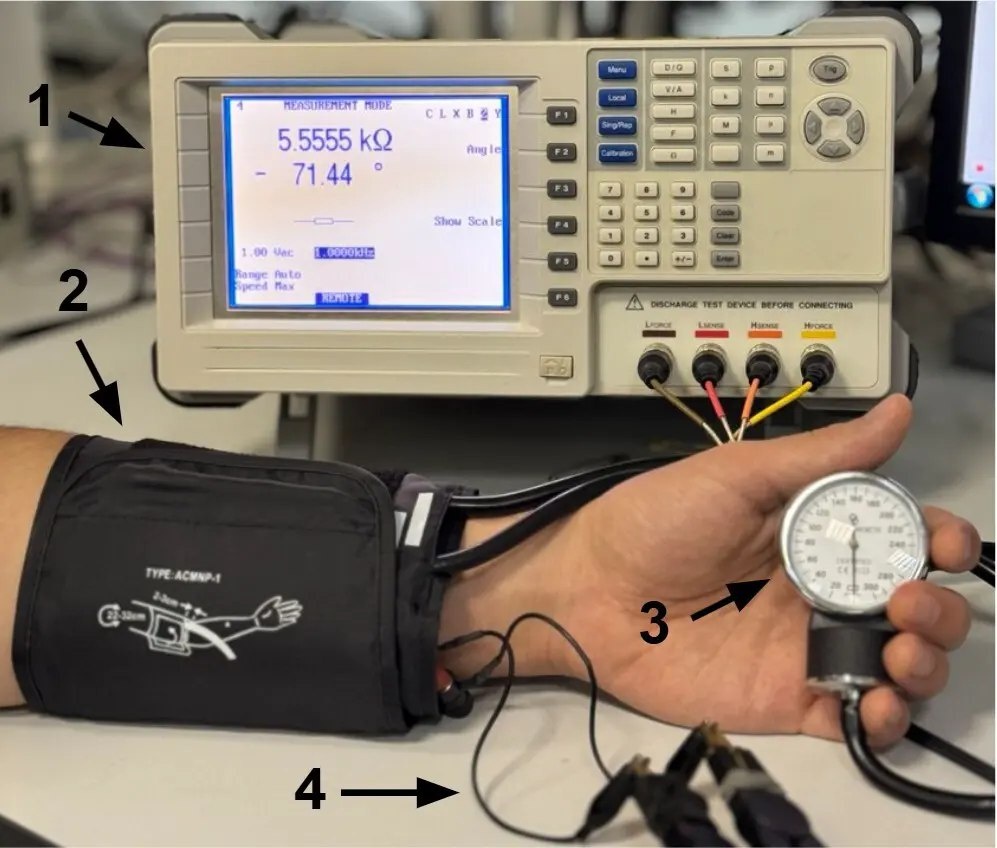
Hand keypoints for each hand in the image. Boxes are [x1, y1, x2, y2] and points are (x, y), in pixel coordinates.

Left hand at [253, 596, 302, 630]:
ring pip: (287, 617)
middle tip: (300, 607)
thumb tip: (280, 597)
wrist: (257, 621)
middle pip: (288, 611)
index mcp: (276, 608)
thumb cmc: (261, 612)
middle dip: (294, 609)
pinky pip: (285, 623)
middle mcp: (278, 614)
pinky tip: (294, 620)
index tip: (296, 602)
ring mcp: (278, 619)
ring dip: (293, 615)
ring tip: (299, 614)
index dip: (291, 603)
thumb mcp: (267, 605)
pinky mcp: (277, 625)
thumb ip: (273, 601)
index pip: (285, 605)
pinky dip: (289, 622)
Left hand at [440, 395, 980, 746]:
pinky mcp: (785, 696)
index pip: (904, 538)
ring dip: (924, 660)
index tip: (945, 546)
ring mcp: (806, 645)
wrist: (587, 588)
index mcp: (817, 532)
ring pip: (898, 662)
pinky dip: (883, 718)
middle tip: (908, 599)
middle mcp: (821, 588)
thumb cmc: (654, 520)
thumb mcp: (737, 476)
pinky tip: (879, 701)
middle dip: (939, 606)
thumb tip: (898, 411)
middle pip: (916, 604)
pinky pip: (852, 717)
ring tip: (902, 649)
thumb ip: (822, 456)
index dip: (940, 541)